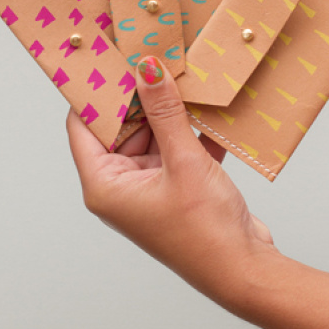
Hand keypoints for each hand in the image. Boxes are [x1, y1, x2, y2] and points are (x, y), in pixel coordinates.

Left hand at [66, 56, 275, 303]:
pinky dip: (189, 131)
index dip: (96, 91)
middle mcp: (120, 187)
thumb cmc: (205, 230)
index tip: (111, 58)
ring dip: (169, 112)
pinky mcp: (175, 188)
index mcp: (104, 185)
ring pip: (151, 135)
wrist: (244, 270)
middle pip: (119, 127)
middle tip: (156, 59)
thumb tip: (147, 70)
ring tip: (184, 76)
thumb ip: (165, 113)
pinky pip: (175, 149)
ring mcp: (148, 188)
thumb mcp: (184, 162)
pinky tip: (207, 106)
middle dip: (140, 96)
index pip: (83, 126)